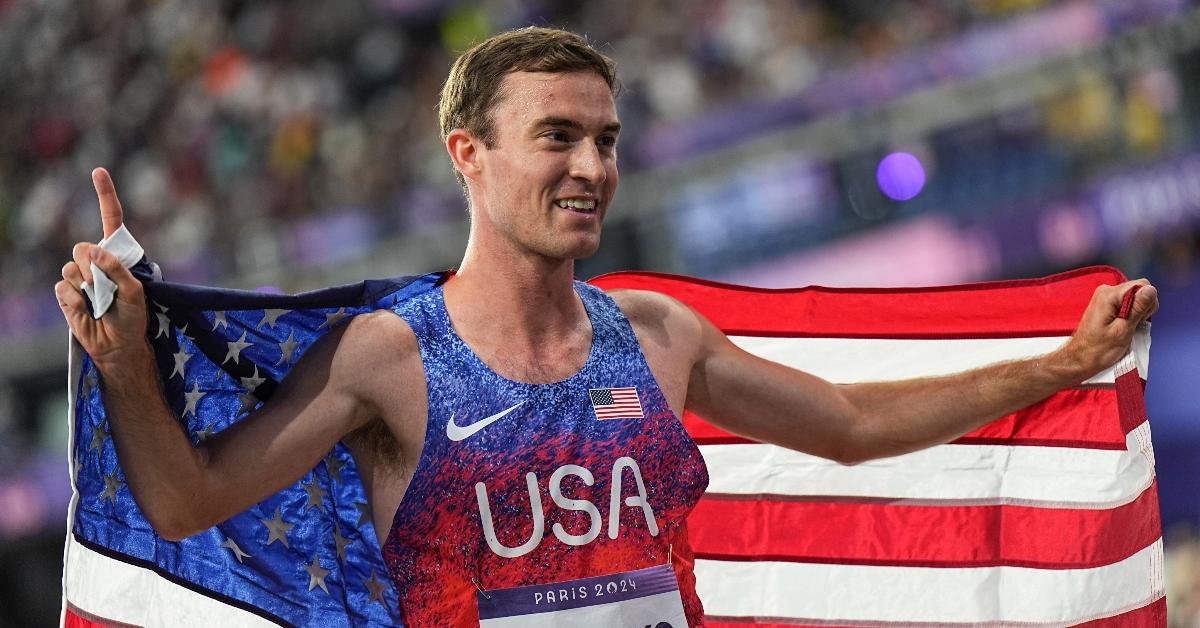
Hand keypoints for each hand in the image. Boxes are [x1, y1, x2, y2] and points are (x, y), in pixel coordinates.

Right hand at [55, 168, 150, 370]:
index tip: (98, 171)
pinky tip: (87, 310)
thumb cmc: (133, 317)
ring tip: (101, 303)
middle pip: (82, 247)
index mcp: (117, 254)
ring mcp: (79, 277)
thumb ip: (117, 268)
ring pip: (71, 269)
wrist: (118, 344)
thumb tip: (93, 250)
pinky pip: (64, 288)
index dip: (105, 194)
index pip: (111, 219)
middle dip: (94, 268)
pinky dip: (76, 301)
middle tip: (108, 289)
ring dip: (88, 288)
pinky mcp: (66, 294)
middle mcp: (96, 261)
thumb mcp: (135, 291)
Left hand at [1058, 278, 1157, 379]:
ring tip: (1125, 329)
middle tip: (1130, 327)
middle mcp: (1106, 292)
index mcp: (1109, 294)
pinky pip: (1128, 305)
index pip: (1143, 285)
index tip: (1137, 320)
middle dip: (1142, 309)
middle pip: (1140, 291)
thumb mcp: (1123, 330)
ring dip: (1136, 314)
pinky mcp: (1107, 305)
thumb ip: (1138, 308)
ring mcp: (1106, 298)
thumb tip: (1151, 289)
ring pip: (1136, 299)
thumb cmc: (1098, 350)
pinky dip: (1130, 317)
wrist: (1079, 359)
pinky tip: (1122, 328)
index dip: (1147, 303)